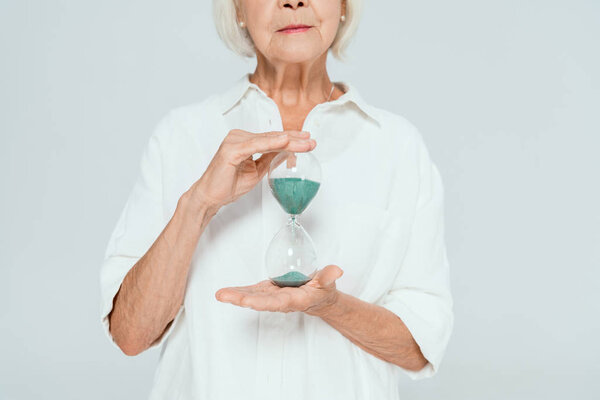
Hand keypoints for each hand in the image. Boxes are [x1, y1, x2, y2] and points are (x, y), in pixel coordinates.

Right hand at [188, 129, 315, 212]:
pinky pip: (256, 145)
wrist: (209, 197)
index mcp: (244, 141)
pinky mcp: (231, 150)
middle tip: (312, 141)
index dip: (290, 139)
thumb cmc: (228, 185)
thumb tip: (287, 152)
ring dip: (288, 141)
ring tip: (305, 143)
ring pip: (267, 140)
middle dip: (294, 139)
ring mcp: (234, 141)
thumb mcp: (256, 171)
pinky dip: (271, 143)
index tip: (307, 140)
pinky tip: (285, 142)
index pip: (271, 138)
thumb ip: (269, 159)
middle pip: (271, 137)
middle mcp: (238, 137)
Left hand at [215, 265, 343, 316]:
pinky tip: (225, 292)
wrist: (318, 299)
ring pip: (251, 297)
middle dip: (241, 299)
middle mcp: (279, 302)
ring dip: (235, 296)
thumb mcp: (328, 283)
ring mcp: (271, 297)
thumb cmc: (323, 291)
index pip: (277, 302)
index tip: (249, 302)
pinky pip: (251, 292)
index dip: (262, 302)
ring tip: (220, 294)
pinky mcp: (267, 292)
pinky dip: (238, 291)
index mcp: (294, 301)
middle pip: (258, 301)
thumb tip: (337, 270)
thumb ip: (329, 276)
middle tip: (225, 296)